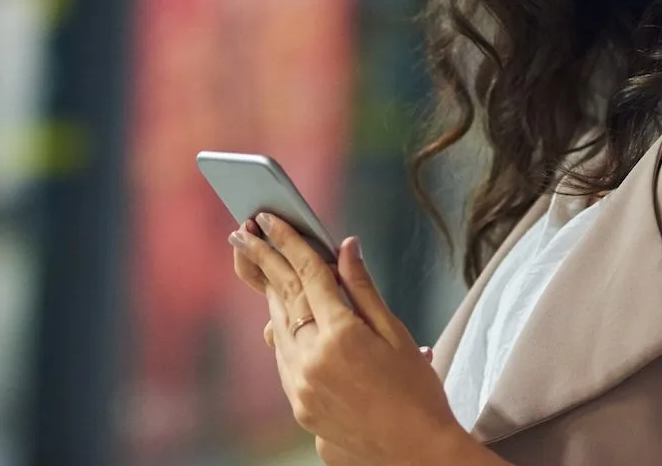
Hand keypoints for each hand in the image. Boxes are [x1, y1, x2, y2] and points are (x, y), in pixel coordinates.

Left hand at [228, 214, 470, 465]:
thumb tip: (345, 247)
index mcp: (341, 336)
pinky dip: (281, 331)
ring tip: (259, 263)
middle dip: (263, 260)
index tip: (270, 218)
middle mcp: (312, 360)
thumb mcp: (397, 334)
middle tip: (243, 231)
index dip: (288, 242)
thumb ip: (362, 289)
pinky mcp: (298, 406)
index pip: (308, 275)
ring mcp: (301, 386)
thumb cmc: (418, 392)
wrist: (417, 453)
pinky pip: (282, 357)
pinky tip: (280, 315)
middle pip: (282, 296)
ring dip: (270, 293)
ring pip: (277, 326)